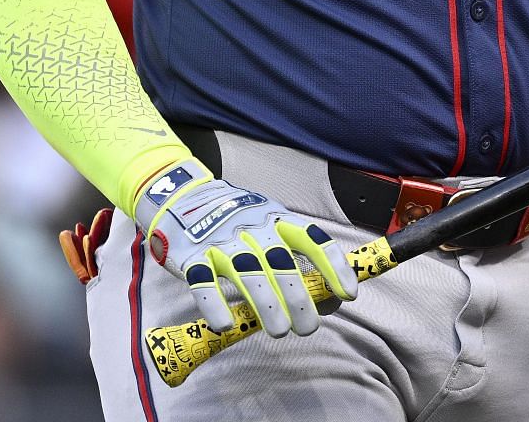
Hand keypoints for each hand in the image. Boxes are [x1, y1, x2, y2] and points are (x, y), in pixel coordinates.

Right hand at [136, 161, 357, 337]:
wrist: (180, 197)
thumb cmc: (237, 222)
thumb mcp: (269, 224)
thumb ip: (297, 256)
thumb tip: (332, 297)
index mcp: (276, 218)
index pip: (312, 239)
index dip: (333, 266)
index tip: (348, 294)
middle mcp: (251, 228)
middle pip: (281, 262)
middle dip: (298, 297)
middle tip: (308, 327)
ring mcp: (221, 241)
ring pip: (248, 273)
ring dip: (266, 304)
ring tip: (279, 332)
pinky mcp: (191, 256)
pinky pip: (203, 281)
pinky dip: (214, 303)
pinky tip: (226, 324)